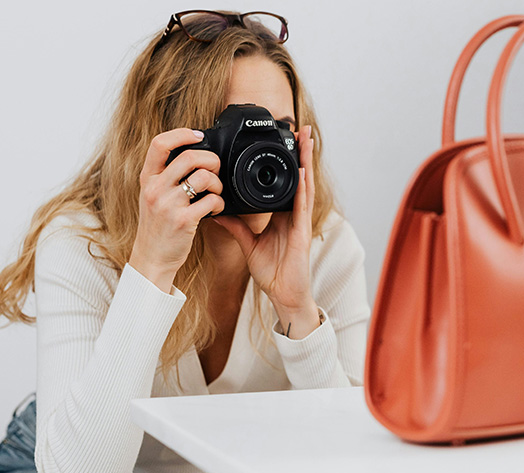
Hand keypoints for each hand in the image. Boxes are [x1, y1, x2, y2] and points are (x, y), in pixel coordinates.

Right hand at [129, 128, 224, 291]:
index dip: (182, 134)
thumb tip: (193, 154)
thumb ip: (166, 176)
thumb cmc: (157, 226)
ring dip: (218, 183)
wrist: (152, 258)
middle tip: (215, 170)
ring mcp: (168, 204)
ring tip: (215, 192)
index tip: (198, 135)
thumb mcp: (152, 196)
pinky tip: (215, 209)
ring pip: (204, 177)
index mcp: (148, 179)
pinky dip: (220, 203)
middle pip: (190, 157)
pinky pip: (212, 201)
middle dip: (211, 160)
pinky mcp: (183, 221)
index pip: (159, 144)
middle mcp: (155, 188)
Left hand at [213, 125, 319, 338]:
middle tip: (299, 127)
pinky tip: (304, 171)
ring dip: (307, 161)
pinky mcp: (302, 232)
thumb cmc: (271, 272)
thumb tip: (217, 209)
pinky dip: (303, 187)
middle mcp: (294, 214)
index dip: (285, 161)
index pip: (284, 182)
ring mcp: (300, 222)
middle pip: (298, 176)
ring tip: (307, 139)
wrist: (283, 295)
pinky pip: (302, 206)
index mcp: (282, 215)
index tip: (283, 140)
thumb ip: (235, 226)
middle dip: (300, 152)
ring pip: (305, 184)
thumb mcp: (248, 244)